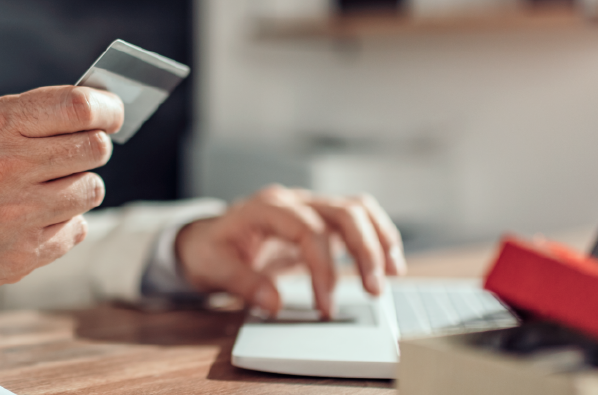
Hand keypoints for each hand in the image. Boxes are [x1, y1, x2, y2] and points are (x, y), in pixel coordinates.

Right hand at [0, 86, 123, 294]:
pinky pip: (76, 228)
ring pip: (90, 190)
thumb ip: (15, 112)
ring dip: (77, 186)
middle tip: (76, 151)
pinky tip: (36, 218)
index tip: (110, 114)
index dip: (105, 109)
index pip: (77, 108)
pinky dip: (64, 222)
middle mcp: (9, 169)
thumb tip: (79, 105)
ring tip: (49, 188)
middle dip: (91, 147)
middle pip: (93, 148)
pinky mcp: (25, 253)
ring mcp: (19, 214)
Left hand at [174, 185, 405, 318]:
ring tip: (392, 274)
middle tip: (373, 290)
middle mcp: (293, 201)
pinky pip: (357, 219)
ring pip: (357, 210)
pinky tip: (389, 263)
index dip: (323, 268)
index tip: (326, 304)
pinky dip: (377, 238)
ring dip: (379, 240)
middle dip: (364, 251)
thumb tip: (274, 303)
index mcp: (266, 208)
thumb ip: (244, 284)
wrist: (206, 239)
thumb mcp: (215, 269)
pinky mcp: (320, 219)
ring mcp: (309, 206)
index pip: (308, 230)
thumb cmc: (211, 250)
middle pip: (342, 212)